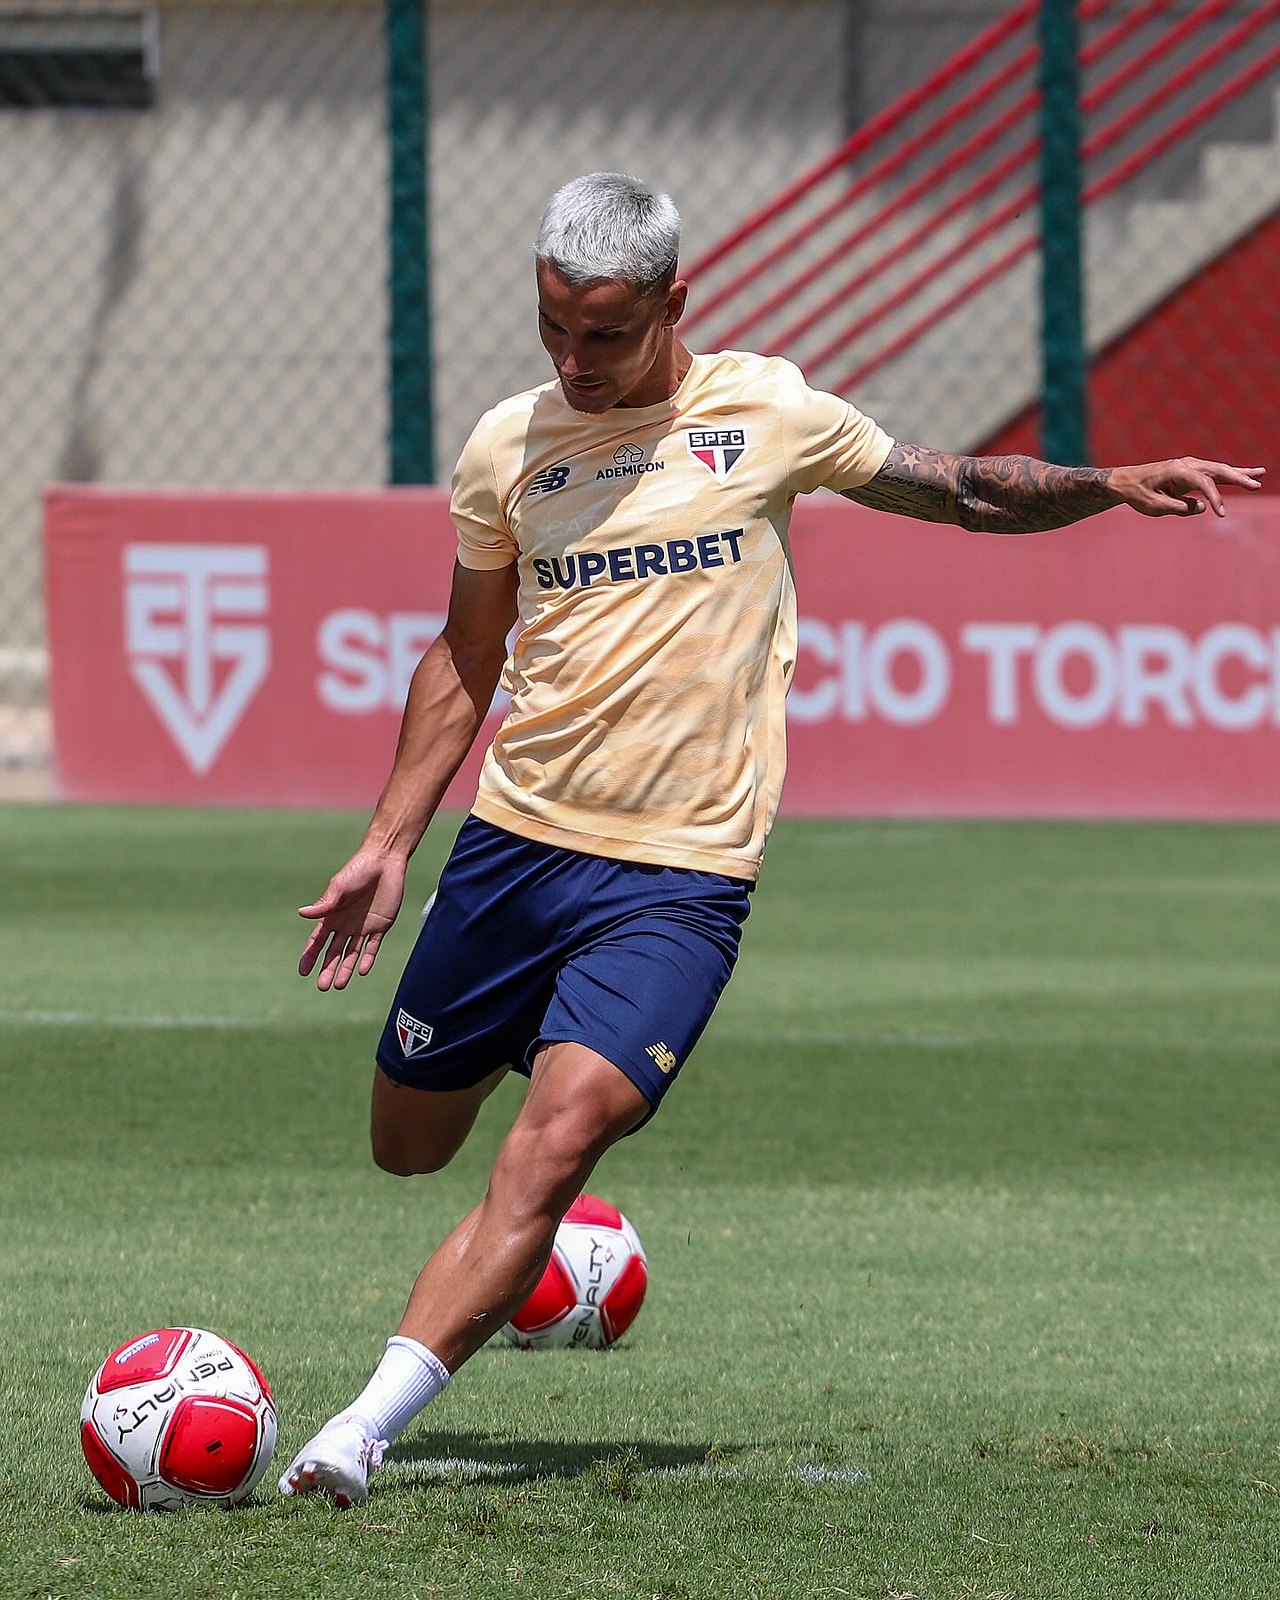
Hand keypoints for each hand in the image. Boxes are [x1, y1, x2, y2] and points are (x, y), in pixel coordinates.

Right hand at [298, 848, 406, 990]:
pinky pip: (373, 947)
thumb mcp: (339, 887)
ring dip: (346, 969)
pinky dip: (367, 959)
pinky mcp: (381, 926)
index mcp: (332, 916)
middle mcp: (345, 925)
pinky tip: (362, 971)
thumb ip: (324, 903)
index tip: (303, 972)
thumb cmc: (358, 870)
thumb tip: (302, 913)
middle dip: (327, 969)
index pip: (318, 941)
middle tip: (322, 986)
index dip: (310, 956)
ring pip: (352, 953)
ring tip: (339, 986)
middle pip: (334, 952)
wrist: (384, 861)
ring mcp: (363, 927)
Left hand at [1110, 458, 1264, 518]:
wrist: (1125, 481)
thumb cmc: (1137, 494)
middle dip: (1238, 477)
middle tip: (1256, 484)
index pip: (1203, 483)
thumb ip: (1179, 508)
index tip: (1220, 513)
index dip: (1214, 498)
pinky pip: (1213, 473)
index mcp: (1177, 470)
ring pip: (1219, 469)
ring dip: (1239, 473)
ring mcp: (1189, 466)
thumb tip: (1202, 506)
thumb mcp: (1155, 506)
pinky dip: (1229, 474)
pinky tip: (1245, 475)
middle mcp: (1186, 464)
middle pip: (1217, 470)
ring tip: (1260, 474)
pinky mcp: (1190, 471)